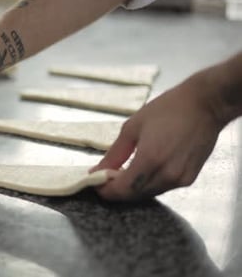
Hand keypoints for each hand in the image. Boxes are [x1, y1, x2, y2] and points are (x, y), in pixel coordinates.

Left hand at [91, 70, 225, 199]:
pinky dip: (148, 184)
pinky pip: (161, 188)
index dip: (105, 190)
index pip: (121, 189)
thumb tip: (98, 171)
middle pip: (134, 195)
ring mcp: (180, 179)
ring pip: (147, 194)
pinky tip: (141, 171)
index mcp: (150, 160)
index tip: (94, 183)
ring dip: (132, 188)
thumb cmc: (168, 109)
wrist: (206, 104)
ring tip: (121, 174)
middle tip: (105, 178)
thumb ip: (115, 154)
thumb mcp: (132, 128)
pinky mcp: (189, 179)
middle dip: (116, 190)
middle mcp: (166, 175)